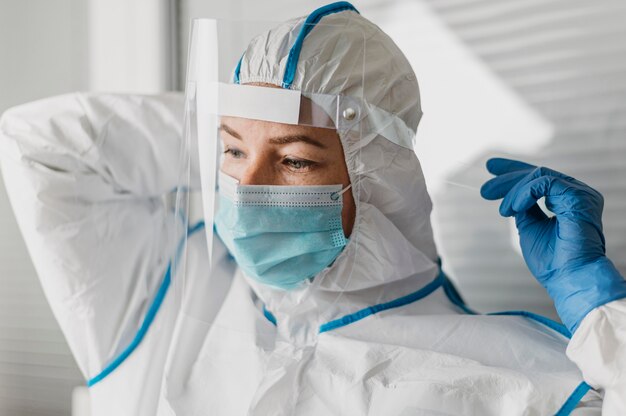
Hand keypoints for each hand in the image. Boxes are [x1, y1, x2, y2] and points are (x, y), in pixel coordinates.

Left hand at [480, 158, 625, 332]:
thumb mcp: (529, 227)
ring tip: (503, 210)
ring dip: (514, 191)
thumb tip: (510, 196)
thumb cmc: (552, 261)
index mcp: (565, 200)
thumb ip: (523, 209)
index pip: (538, 178)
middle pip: (537, 174)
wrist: (568, 278)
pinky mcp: (579, 197)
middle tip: (485, 190)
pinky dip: (525, 193)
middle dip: (507, 178)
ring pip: (538, 176)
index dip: (513, 170)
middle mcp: (575, 194)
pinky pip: (545, 183)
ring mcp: (579, 194)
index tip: (490, 167)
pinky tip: (514, 208)